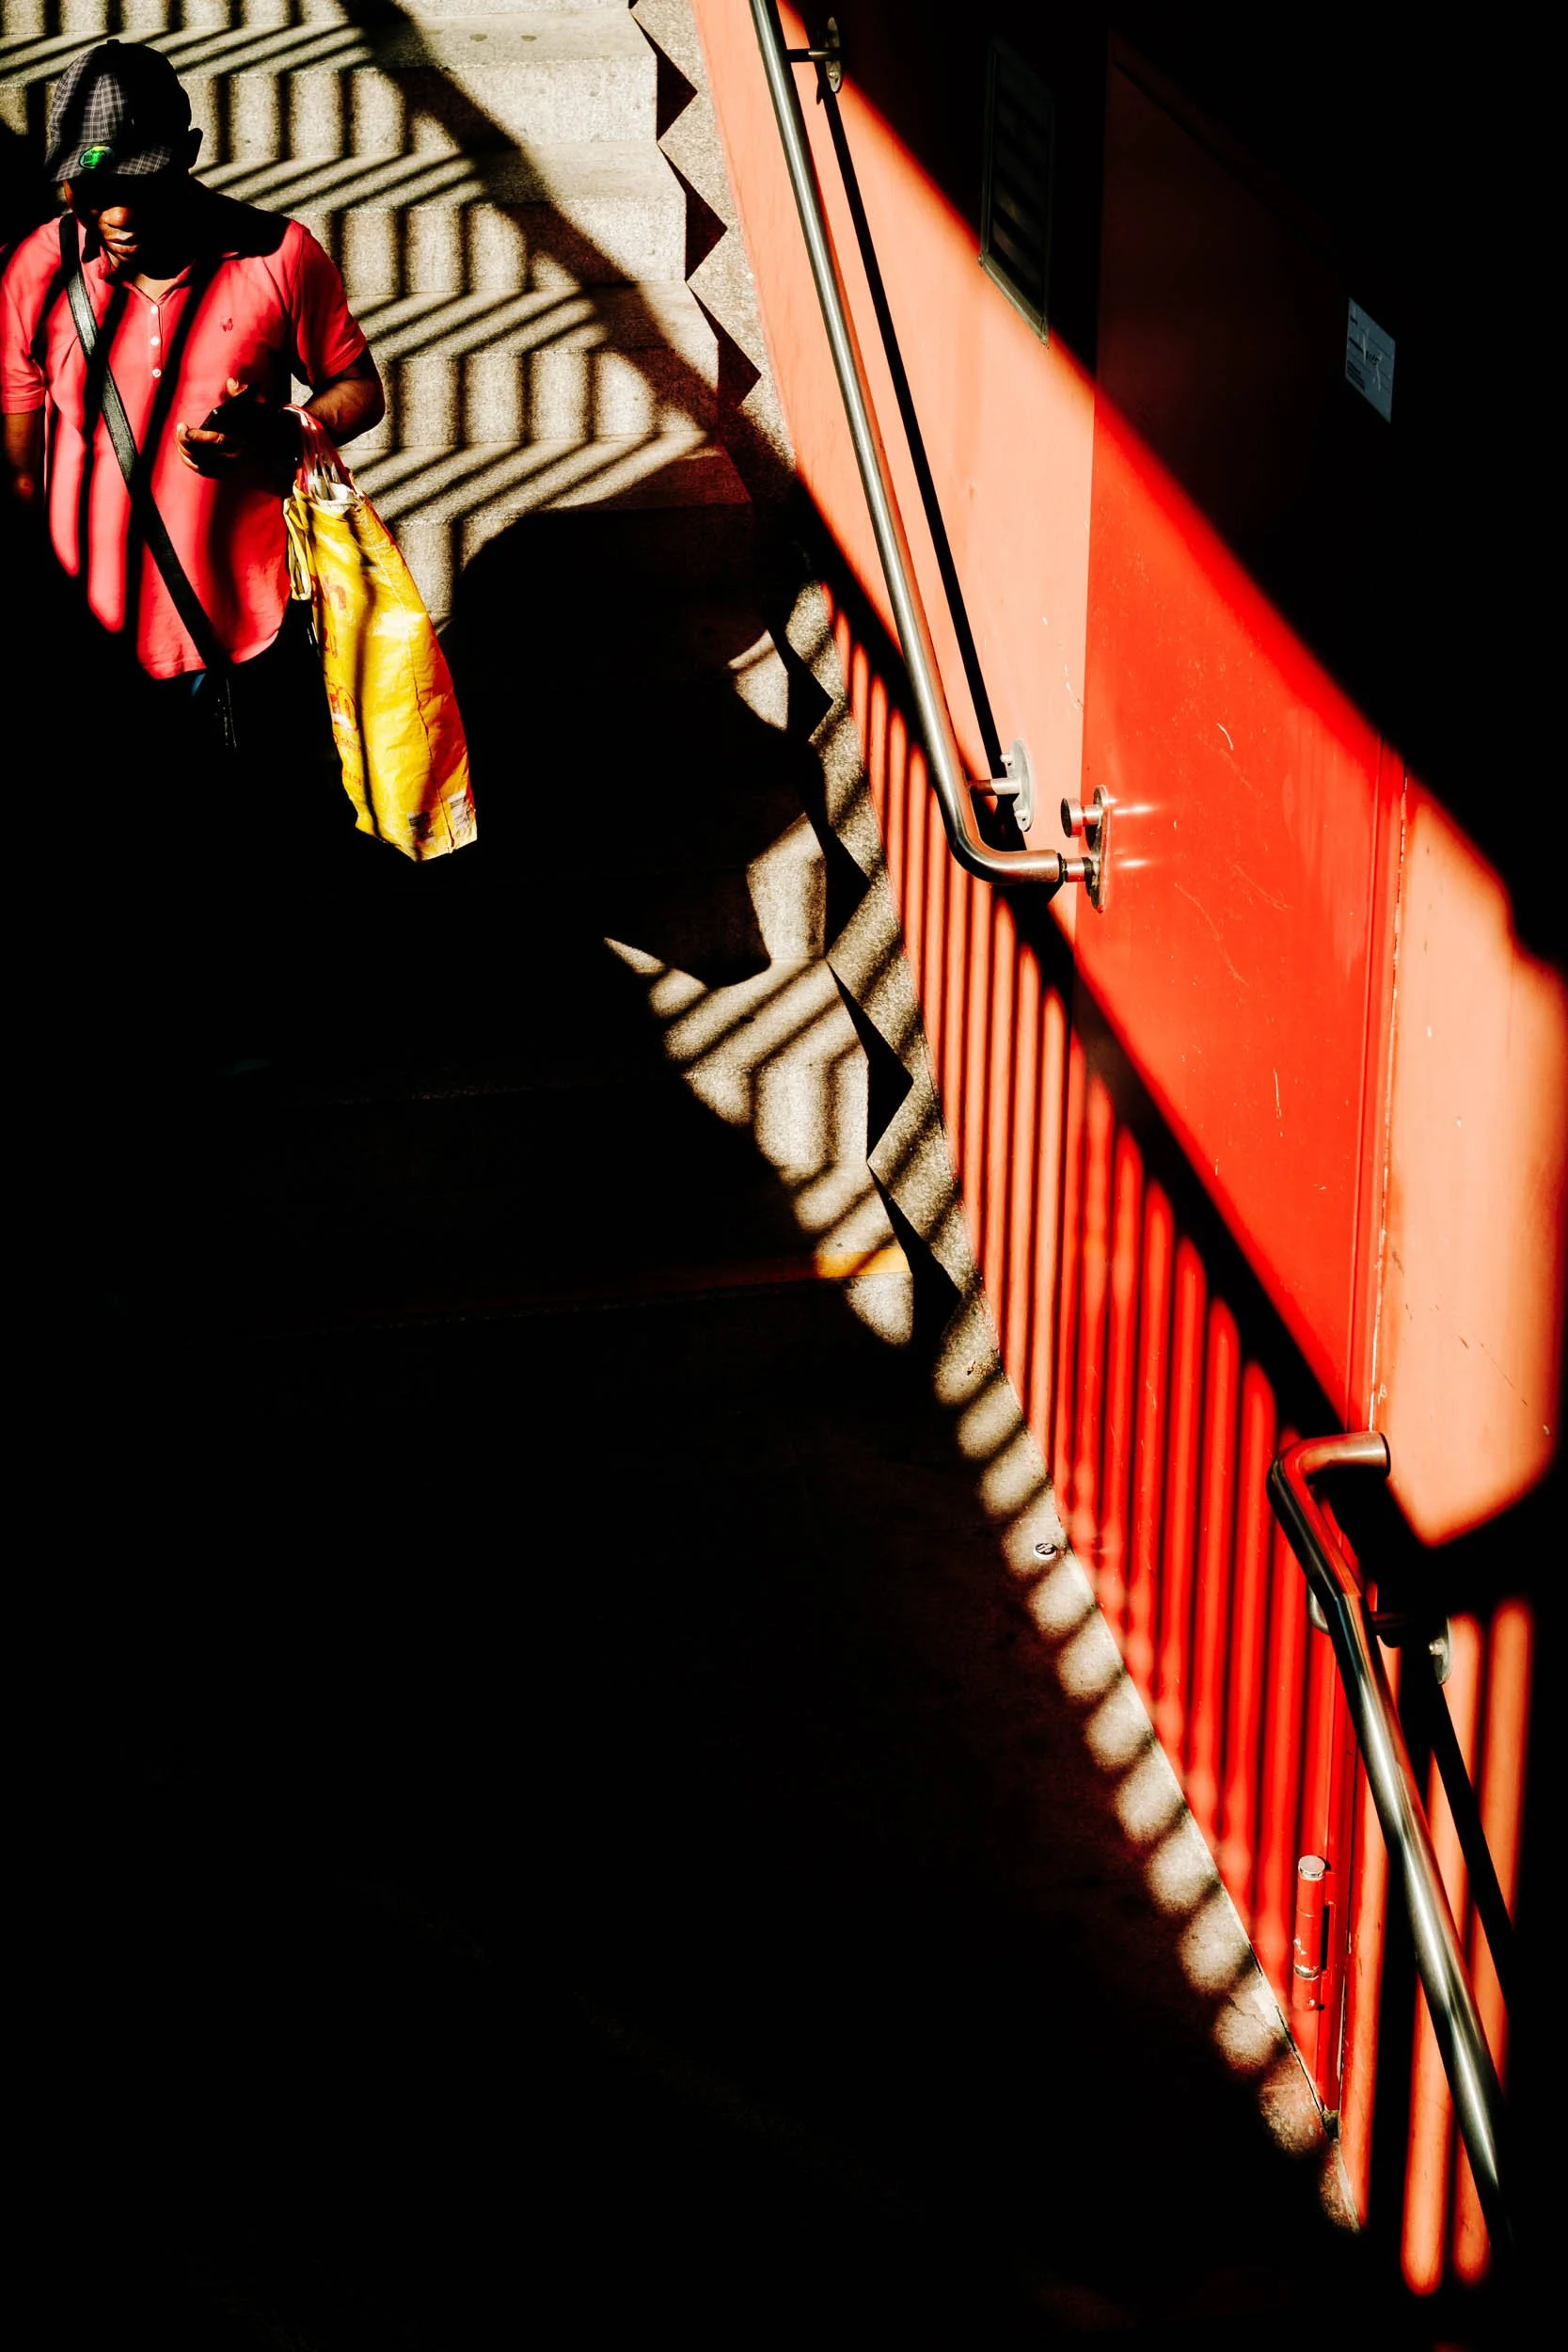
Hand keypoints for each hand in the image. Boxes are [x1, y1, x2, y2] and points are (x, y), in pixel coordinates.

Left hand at [176, 378, 297, 480]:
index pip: (213, 442)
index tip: (184, 427)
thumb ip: (244, 394)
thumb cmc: (274, 426)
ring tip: (181, 441)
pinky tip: (189, 455)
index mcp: (245, 443)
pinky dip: (196, 466)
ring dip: (188, 456)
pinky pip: (209, 474)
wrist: (289, 452)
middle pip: (203, 457)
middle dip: (186, 445)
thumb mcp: (262, 407)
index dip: (194, 437)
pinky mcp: (233, 475)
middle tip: (180, 430)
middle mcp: (239, 460)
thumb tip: (230, 382)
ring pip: (204, 468)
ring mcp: (236, 470)